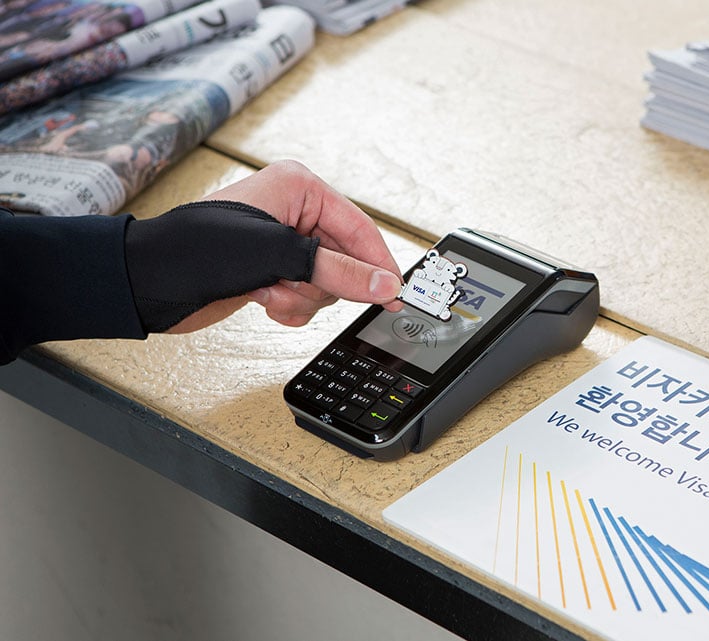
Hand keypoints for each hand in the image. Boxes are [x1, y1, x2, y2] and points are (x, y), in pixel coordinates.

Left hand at [130, 160, 403, 333]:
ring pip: (326, 283)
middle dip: (322, 283)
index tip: (395, 294)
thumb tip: (383, 283)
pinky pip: (305, 296)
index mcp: (299, 188)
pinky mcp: (270, 272)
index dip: (378, 264)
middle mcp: (293, 212)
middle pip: (344, 259)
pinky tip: (263, 299)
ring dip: (302, 297)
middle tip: (300, 288)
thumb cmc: (198, 249)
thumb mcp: (277, 256)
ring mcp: (281, 245)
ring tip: (271, 292)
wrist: (147, 282)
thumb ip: (338, 271)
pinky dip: (290, 306)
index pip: (358, 228)